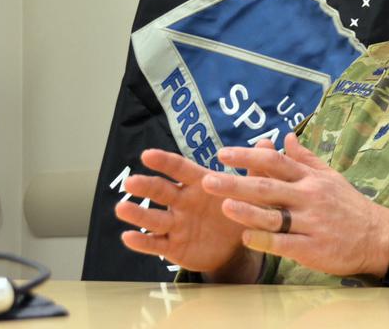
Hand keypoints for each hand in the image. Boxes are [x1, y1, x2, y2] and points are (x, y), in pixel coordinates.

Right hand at [115, 148, 258, 279]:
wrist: (237, 246)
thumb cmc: (240, 210)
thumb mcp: (252, 191)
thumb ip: (256, 170)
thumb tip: (267, 141)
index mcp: (200, 183)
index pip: (180, 169)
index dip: (164, 162)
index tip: (147, 155)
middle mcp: (183, 201)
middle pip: (161, 191)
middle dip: (146, 186)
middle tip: (130, 182)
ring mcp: (176, 224)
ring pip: (154, 217)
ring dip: (137, 213)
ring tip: (121, 208)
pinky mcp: (173, 247)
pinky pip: (155, 244)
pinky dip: (142, 242)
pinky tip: (128, 237)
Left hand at [202, 133, 388, 277]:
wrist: (377, 237)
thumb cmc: (348, 206)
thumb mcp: (330, 177)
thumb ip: (304, 158)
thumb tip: (285, 136)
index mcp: (310, 178)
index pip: (276, 162)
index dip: (249, 156)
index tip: (223, 154)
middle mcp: (309, 197)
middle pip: (268, 187)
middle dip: (237, 182)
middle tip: (208, 179)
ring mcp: (310, 223)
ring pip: (274, 216)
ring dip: (247, 211)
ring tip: (223, 205)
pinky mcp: (313, 248)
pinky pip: (284, 244)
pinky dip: (265, 240)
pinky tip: (246, 237)